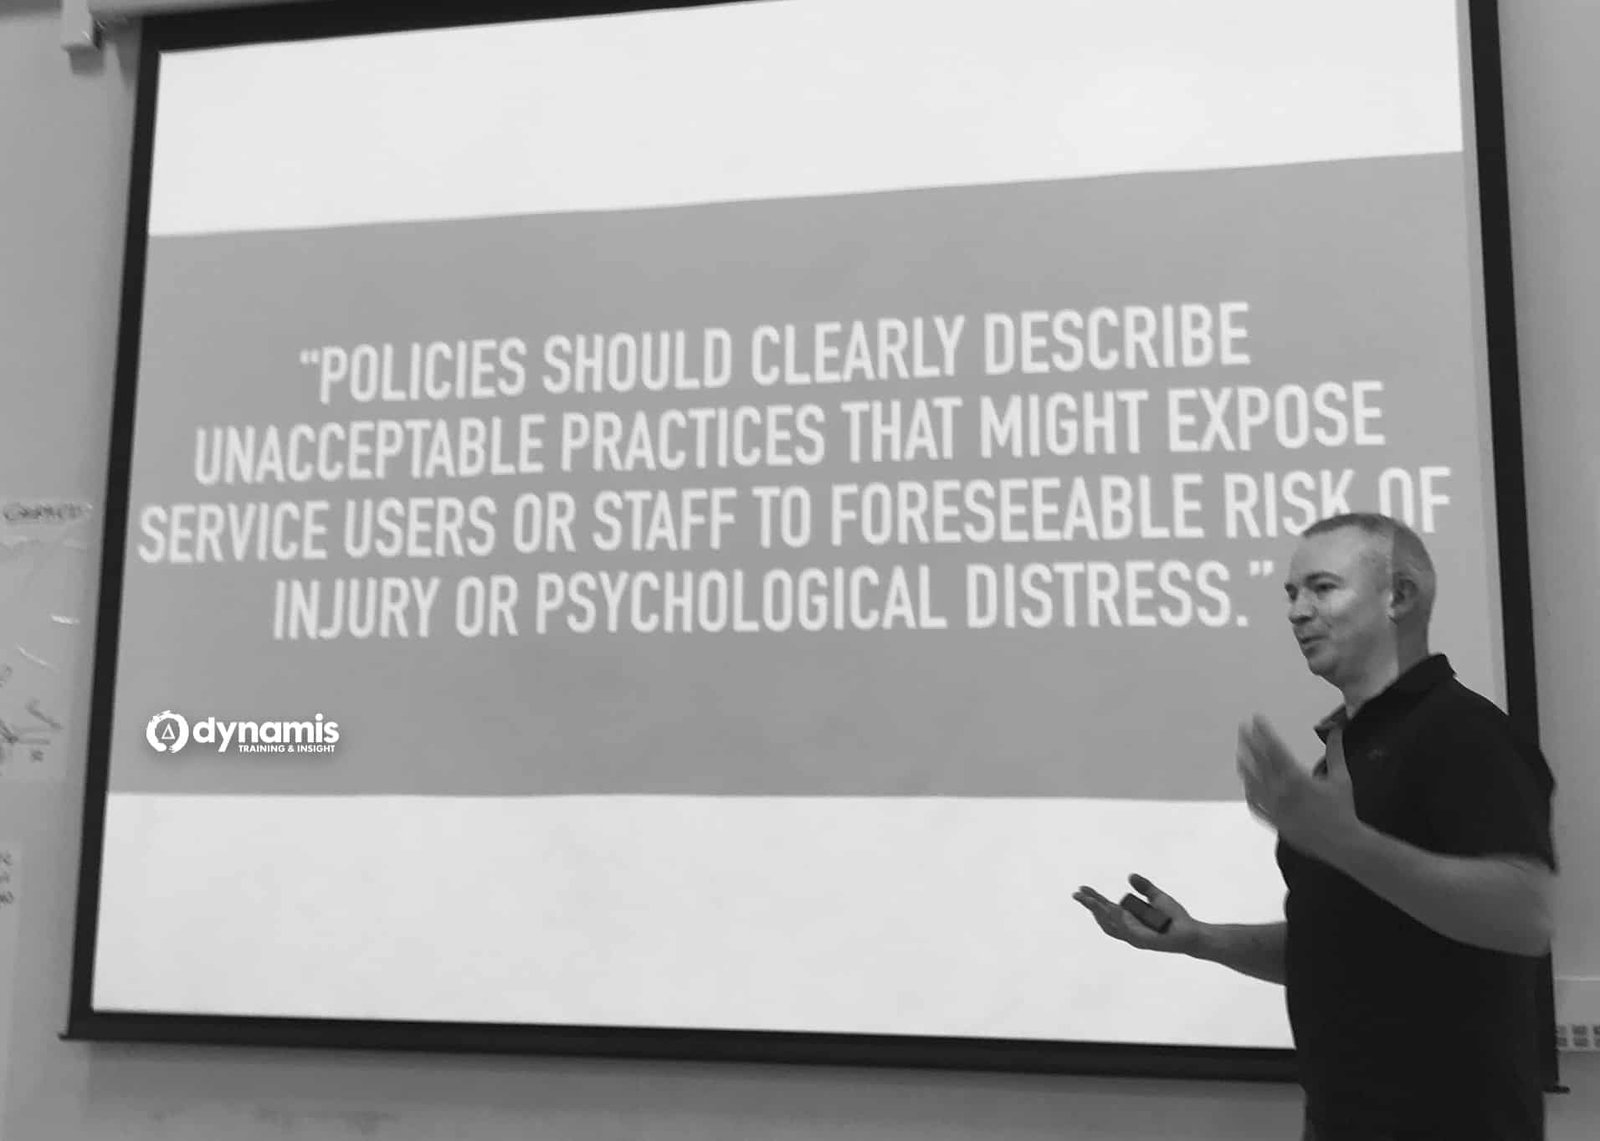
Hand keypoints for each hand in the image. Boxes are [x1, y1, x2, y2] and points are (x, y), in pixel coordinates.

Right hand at [1072, 873, 1198, 954]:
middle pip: (1102, 918)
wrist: (1191, 933)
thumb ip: (1144, 887)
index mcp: (1129, 918)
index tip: (1082, 888)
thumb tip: (1130, 875)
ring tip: (1089, 900)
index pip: (1106, 908)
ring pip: (1110, 925)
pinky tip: (1113, 907)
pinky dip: (1119, 919)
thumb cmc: (1175, 919)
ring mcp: (1133, 936)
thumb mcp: (1157, 897)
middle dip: (1090, 906)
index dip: (1093, 899)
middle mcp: (1128, 929)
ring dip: (1098, 913)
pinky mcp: (1142, 941)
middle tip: (1077, 894)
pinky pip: (1126, 930)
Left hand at [1237, 715, 1361, 861]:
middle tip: (1242, 728)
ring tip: (1239, 753)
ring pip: (1252, 782)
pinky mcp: (1273, 821)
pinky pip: (1255, 804)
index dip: (1264, 732)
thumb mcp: (1340, 778)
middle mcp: (1280, 791)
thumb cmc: (1342, 809)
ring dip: (1245, 765)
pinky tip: (1247, 784)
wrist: (1341, 842)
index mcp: (1296, 778)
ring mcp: (1274, 808)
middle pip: (1258, 761)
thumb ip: (1335, 752)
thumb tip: (1336, 729)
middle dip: (1249, 742)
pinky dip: (1249, 792)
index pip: (1274, 748)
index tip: (1256, 719)